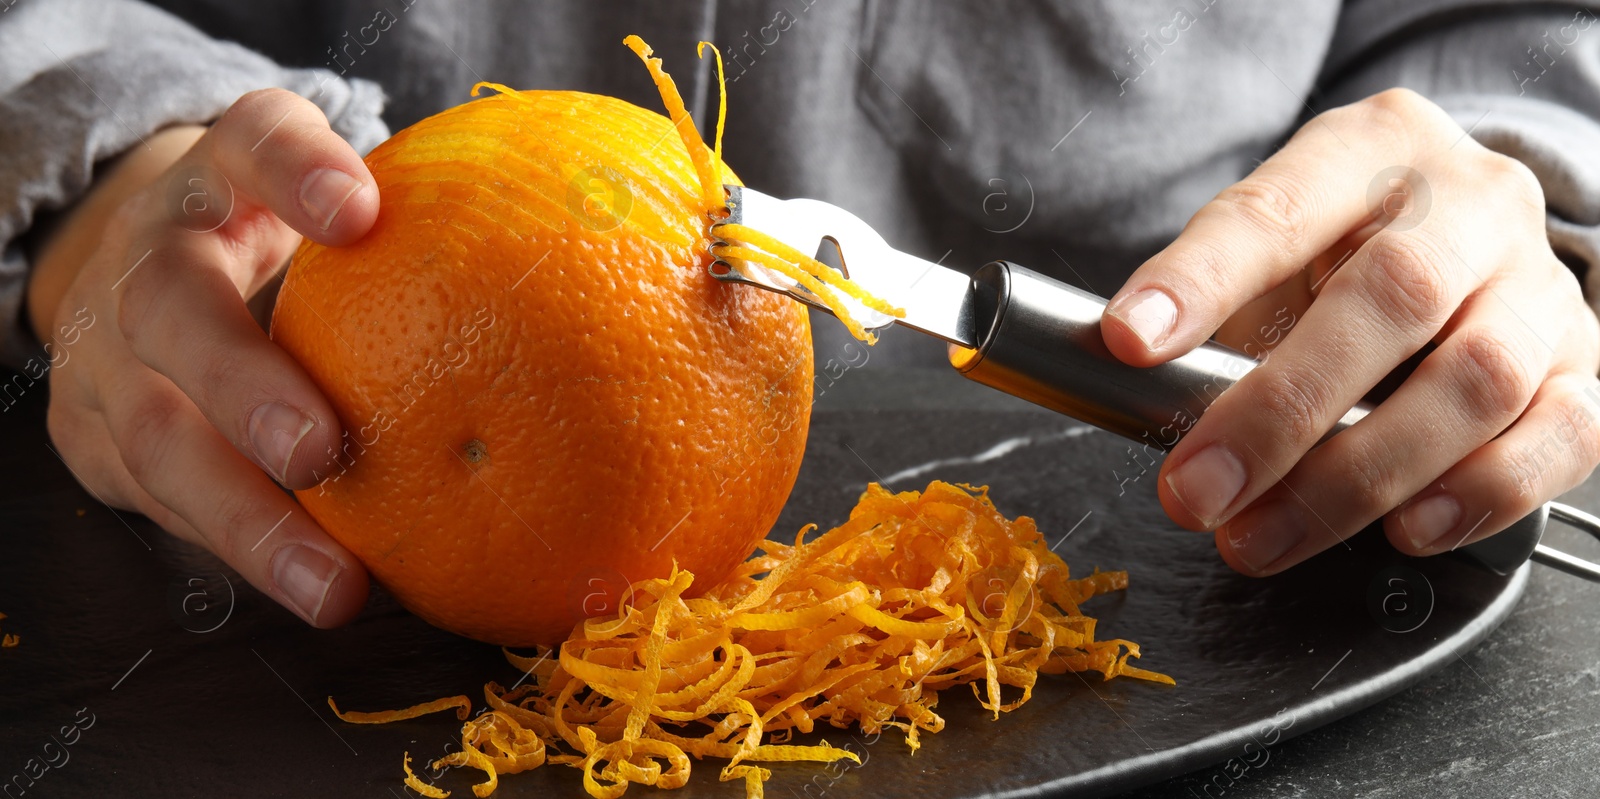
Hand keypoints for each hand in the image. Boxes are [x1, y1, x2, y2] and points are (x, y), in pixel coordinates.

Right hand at [28, 90, 379, 625]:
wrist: (147, 258)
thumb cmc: (290, 240)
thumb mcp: (340, 205)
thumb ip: (431, 224)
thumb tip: (602, 250)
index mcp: (224, 176)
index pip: (253, 142)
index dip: (295, 172)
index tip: (359, 210)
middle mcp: (151, 252)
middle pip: (172, 304)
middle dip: (242, 383)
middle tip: (320, 450)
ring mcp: (106, 346)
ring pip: (154, 434)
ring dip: (245, 518)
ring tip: (332, 586)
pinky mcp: (90, 432)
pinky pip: (160, 503)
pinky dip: (239, 551)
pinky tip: (316, 590)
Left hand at [1100, 88, 1599, 575]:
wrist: (1464, 238)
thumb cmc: (1341, 251)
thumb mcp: (1269, 246)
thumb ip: (1213, 300)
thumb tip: (1132, 374)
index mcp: (1371, 149)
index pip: (1278, 209)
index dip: (1199, 280)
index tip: (1127, 341)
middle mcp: (1472, 204)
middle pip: (1391, 298)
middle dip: (1278, 413)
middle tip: (1196, 489)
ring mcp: (1538, 286)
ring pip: (1476, 381)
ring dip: (1358, 478)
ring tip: (1263, 535)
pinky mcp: (1586, 367)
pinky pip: (1563, 434)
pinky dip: (1481, 494)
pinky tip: (1405, 529)